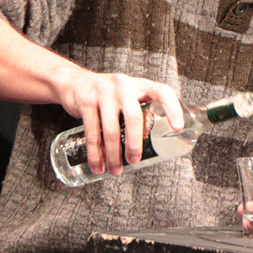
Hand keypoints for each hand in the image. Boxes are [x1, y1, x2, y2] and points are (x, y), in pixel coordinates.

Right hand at [53, 67, 183, 175]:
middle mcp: (123, 85)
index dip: (173, 108)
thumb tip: (156, 143)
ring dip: (113, 154)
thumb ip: (140, 110)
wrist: (74, 82)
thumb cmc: (108, 95)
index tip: (178, 128)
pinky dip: (95, 153)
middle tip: (135, 161)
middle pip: (134, 118)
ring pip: (111, 129)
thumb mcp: (127, 95)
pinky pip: (92, 132)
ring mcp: (103, 92)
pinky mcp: (86, 101)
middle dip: (135, 144)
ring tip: (116, 170)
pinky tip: (98, 165)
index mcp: (139, 84)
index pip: (162, 91)